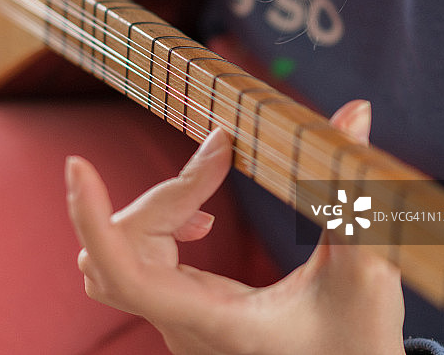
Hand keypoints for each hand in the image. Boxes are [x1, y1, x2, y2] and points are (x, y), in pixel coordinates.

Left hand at [66, 100, 405, 354]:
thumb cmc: (358, 340)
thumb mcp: (365, 270)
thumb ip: (353, 193)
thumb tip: (354, 111)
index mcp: (214, 321)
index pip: (123, 274)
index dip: (93, 218)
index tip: (77, 165)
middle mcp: (179, 325)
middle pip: (117, 252)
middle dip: (161, 197)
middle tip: (220, 158)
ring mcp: (173, 320)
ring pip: (115, 257)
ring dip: (151, 214)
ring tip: (205, 202)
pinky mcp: (179, 309)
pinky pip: (133, 265)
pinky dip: (156, 229)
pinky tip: (202, 220)